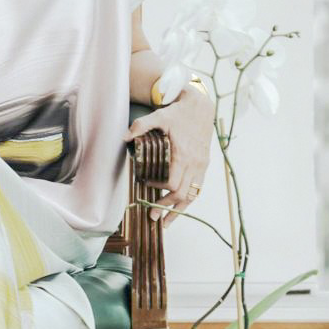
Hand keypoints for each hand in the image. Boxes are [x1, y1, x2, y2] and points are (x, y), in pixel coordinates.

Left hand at [123, 88, 213, 224]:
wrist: (200, 106)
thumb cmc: (178, 112)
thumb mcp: (159, 116)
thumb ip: (140, 126)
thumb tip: (124, 137)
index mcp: (183, 154)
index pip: (172, 182)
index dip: (159, 189)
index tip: (147, 185)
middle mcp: (194, 163)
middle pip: (182, 194)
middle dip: (167, 207)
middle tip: (152, 216)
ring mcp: (201, 165)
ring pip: (192, 195)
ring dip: (179, 210)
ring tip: (166, 222)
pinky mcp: (204, 164)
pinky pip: (198, 188)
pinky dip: (188, 200)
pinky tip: (179, 207)